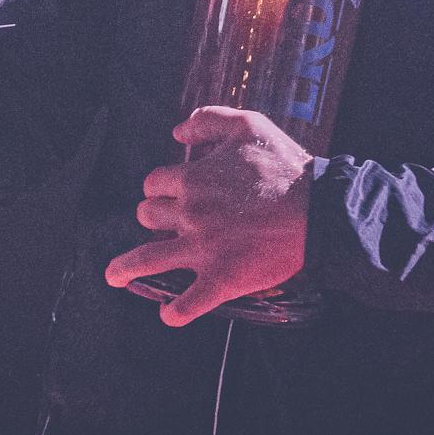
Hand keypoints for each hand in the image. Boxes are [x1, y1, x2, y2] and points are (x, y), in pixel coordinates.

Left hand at [102, 107, 313, 326]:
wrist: (320, 211)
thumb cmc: (285, 167)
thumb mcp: (248, 125)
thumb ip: (209, 120)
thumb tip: (177, 130)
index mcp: (193, 179)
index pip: (155, 183)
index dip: (161, 186)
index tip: (171, 191)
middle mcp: (190, 214)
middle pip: (148, 215)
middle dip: (153, 217)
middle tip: (165, 222)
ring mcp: (203, 249)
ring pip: (149, 259)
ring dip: (126, 268)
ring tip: (113, 276)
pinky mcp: (222, 278)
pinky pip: (189, 302)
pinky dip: (176, 312)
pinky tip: (167, 314)